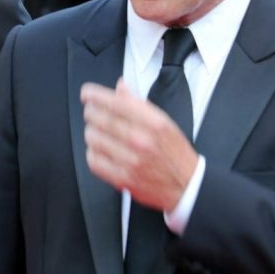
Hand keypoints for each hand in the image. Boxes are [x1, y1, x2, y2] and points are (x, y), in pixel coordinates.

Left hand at [81, 79, 197, 212]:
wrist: (187, 186)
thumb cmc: (175, 153)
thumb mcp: (164, 122)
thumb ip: (138, 103)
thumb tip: (120, 86)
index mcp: (153, 123)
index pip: (115, 102)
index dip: (95, 95)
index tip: (87, 93)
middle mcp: (141, 140)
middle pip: (99, 118)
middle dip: (91, 112)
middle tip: (92, 112)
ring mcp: (130, 161)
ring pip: (93, 138)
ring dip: (92, 132)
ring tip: (100, 132)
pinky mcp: (122, 178)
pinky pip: (93, 160)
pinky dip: (93, 152)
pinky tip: (101, 150)